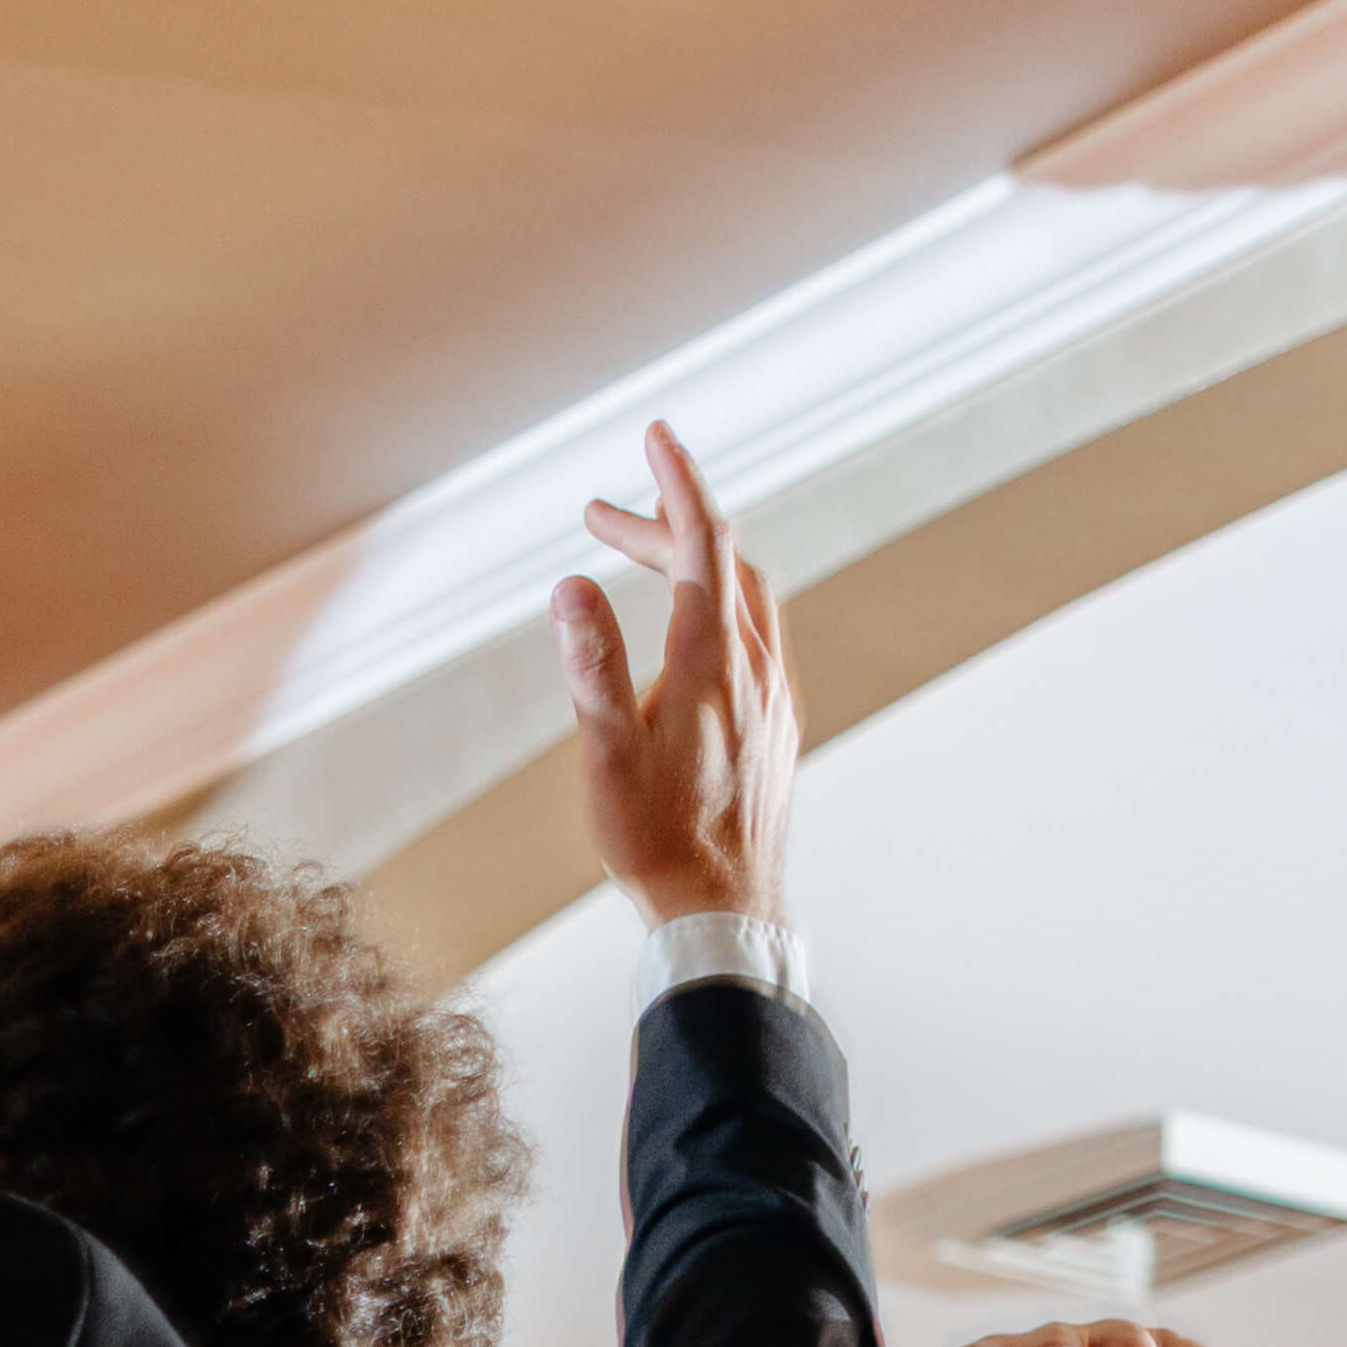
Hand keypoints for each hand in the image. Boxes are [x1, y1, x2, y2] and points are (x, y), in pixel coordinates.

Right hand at [550, 418, 795, 923]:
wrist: (725, 911)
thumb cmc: (656, 840)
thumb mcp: (605, 754)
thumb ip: (592, 666)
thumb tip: (570, 587)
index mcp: (711, 662)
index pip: (703, 542)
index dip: (677, 483)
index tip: (657, 435)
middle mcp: (754, 668)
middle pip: (722, 563)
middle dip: (664, 525)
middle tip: (602, 518)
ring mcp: (773, 696)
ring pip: (746, 596)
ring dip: (697, 563)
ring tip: (645, 560)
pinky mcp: (777, 725)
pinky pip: (756, 637)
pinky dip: (719, 605)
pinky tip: (688, 634)